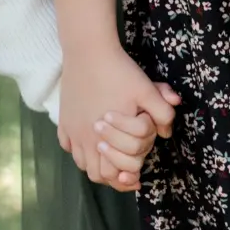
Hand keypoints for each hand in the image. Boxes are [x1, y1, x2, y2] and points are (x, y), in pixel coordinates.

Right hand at [59, 41, 178, 189]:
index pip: (113, 174)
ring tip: (108, 155)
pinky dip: (78, 149)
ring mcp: (72, 129)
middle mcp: (86, 138)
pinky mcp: (63, 119)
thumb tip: (166, 133)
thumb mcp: (148, 90)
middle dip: (112, 175)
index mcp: (109, 136)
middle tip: (124, 168)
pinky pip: (67, 145)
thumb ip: (163, 113)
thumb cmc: (120, 71)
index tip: (136, 176)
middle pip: (96, 174)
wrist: (89, 51)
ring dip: (95, 163)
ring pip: (81, 162)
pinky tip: (89, 140)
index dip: (127, 179)